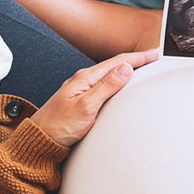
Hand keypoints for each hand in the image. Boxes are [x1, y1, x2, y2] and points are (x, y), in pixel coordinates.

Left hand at [32, 48, 158, 145]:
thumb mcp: (86, 106)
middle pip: (115, 65)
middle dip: (136, 60)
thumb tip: (125, 69)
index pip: (117, 62)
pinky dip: (118, 81)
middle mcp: (84, 80)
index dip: (138, 57)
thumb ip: (106, 87)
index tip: (155, 54)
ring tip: (142, 68)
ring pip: (110, 74)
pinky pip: (105, 85)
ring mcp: (82, 89)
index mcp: (85, 78)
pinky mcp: (82, 99)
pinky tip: (121, 85)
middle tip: (154, 58)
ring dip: (127, 69)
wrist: (39, 140)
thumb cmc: (58, 125)